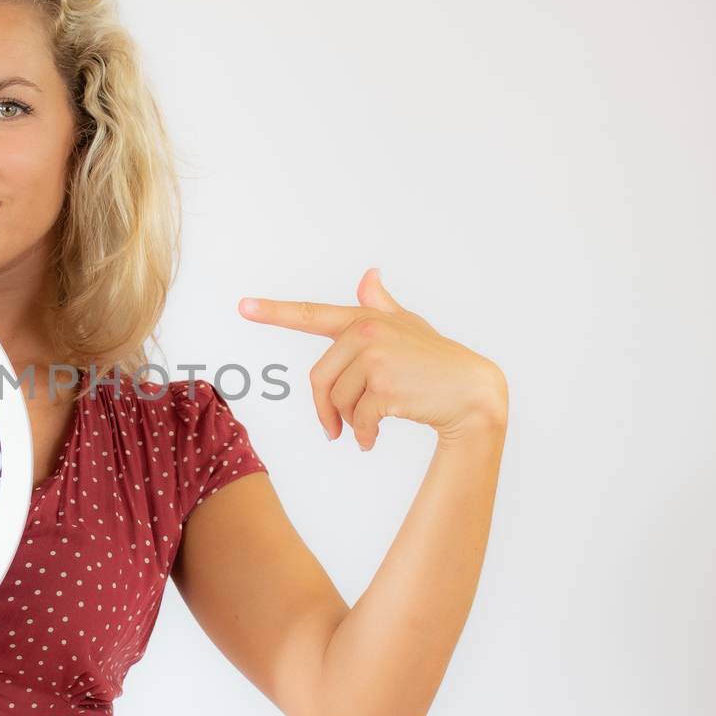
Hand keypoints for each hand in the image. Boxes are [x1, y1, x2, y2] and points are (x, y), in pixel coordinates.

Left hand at [238, 268, 506, 448]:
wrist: (472, 393)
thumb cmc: (437, 360)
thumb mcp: (408, 327)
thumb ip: (380, 305)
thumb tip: (368, 275)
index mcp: (365, 319)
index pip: (312, 315)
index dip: (274, 312)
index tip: (243, 307)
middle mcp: (367, 333)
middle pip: (319, 379)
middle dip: (326, 409)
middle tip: (334, 429)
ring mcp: (376, 358)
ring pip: (338, 401)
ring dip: (349, 423)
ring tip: (366, 429)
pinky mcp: (385, 386)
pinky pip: (358, 418)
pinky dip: (363, 435)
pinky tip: (372, 440)